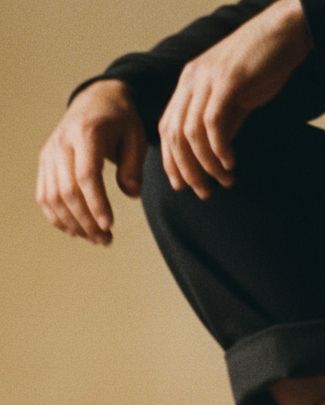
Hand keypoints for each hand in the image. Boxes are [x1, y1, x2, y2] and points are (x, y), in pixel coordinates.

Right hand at [36, 79, 146, 244]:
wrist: (96, 99)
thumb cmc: (121, 121)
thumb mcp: (136, 137)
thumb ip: (134, 166)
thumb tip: (131, 195)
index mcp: (86, 134)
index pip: (86, 175)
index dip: (96, 203)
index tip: (109, 225)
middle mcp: (62, 143)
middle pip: (67, 191)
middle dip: (87, 221)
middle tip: (107, 241)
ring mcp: (49, 153)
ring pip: (52, 197)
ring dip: (73, 224)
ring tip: (97, 239)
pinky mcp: (45, 162)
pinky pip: (43, 195)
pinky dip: (56, 216)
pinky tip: (75, 231)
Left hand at [158, 0, 311, 198]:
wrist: (283, 34)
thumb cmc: (261, 66)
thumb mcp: (235, 98)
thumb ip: (223, 121)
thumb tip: (217, 152)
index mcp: (188, 85)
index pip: (168, 129)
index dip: (171, 161)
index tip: (183, 186)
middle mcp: (191, 81)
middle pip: (175, 135)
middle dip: (187, 170)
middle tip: (204, 193)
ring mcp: (207, 80)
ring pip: (192, 133)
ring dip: (206, 164)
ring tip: (224, 181)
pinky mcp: (227, 82)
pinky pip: (214, 122)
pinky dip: (220, 149)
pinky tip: (231, 163)